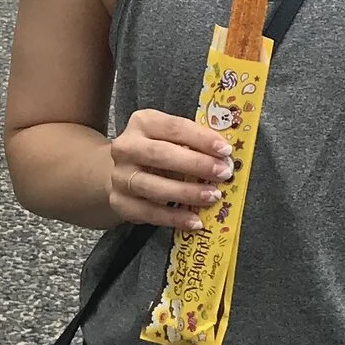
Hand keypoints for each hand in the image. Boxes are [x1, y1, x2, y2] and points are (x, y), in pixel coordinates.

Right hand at [107, 108, 233, 230]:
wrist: (122, 172)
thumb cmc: (156, 151)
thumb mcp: (170, 138)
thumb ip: (192, 143)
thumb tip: (224, 156)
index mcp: (143, 122)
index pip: (174, 127)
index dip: (201, 138)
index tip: (225, 150)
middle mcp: (126, 147)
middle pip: (161, 154)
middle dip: (196, 164)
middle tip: (223, 173)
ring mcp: (120, 176)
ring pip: (154, 187)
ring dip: (187, 193)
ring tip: (212, 196)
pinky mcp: (120, 202)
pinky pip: (149, 213)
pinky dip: (174, 218)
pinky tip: (195, 221)